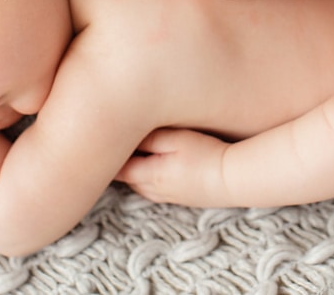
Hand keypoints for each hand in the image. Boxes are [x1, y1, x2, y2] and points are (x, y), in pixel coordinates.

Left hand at [116, 128, 231, 206]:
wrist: (234, 179)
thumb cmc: (206, 155)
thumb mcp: (175, 139)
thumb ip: (148, 138)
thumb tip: (124, 136)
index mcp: (149, 175)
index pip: (117, 169)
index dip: (105, 156)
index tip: (99, 140)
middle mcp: (153, 190)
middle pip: (126, 177)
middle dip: (118, 163)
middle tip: (109, 143)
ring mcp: (167, 196)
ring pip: (139, 183)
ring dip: (133, 170)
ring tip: (129, 152)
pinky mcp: (179, 197)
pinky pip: (153, 187)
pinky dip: (147, 176)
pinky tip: (153, 164)